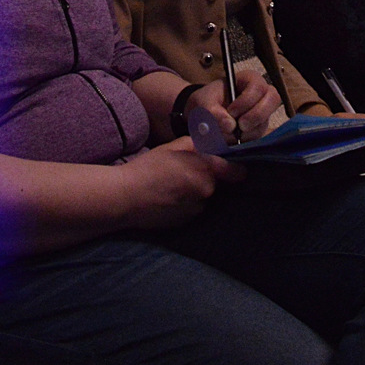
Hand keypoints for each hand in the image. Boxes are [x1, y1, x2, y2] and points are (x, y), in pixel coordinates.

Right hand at [116, 137, 240, 228]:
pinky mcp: (187, 222)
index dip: (234, 168)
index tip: (229, 166)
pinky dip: (186, 204)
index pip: (238, 172)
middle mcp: (207, 191)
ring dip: (196, 192)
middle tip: (186, 171)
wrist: (126, 197)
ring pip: (205, 197)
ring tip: (173, 185)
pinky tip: (169, 198)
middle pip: (218, 184)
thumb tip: (215, 143)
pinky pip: (193, 209)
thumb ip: (199, 143)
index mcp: (206, 169)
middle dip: (208, 178)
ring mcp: (198, 209)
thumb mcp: (174, 146)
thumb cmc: (148, 167)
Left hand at [188, 71, 281, 142]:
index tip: (231, 111)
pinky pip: (259, 137)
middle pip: (273, 100)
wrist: (203, 118)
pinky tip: (231, 140)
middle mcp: (260, 95)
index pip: (258, 86)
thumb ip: (211, 110)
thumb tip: (230, 125)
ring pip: (265, 122)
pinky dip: (244, 142)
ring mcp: (262, 113)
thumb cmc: (205, 103)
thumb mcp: (201, 102)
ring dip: (247, 132)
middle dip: (257, 115)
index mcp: (248, 80)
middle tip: (241, 126)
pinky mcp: (259, 130)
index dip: (247, 100)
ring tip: (227, 134)